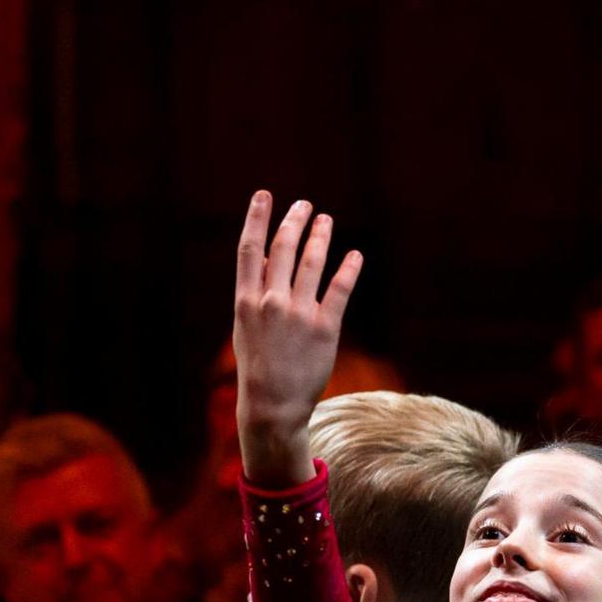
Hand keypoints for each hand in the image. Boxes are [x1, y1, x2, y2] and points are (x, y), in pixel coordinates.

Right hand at [232, 192, 363, 486]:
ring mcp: (299, 314)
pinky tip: (355, 255)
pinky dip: (348, 269)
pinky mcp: (325, 328)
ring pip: (312, 263)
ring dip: (320, 236)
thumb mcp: (246, 327)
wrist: (272, 405)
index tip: (264, 195)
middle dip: (294, 222)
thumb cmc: (258, 367)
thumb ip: (256, 293)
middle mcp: (271, 302)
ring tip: (326, 220)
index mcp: (246, 301)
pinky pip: (339, 289)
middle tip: (304, 205)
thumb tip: (270, 258)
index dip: (256, 218)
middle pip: (284, 249)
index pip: (250, 249)